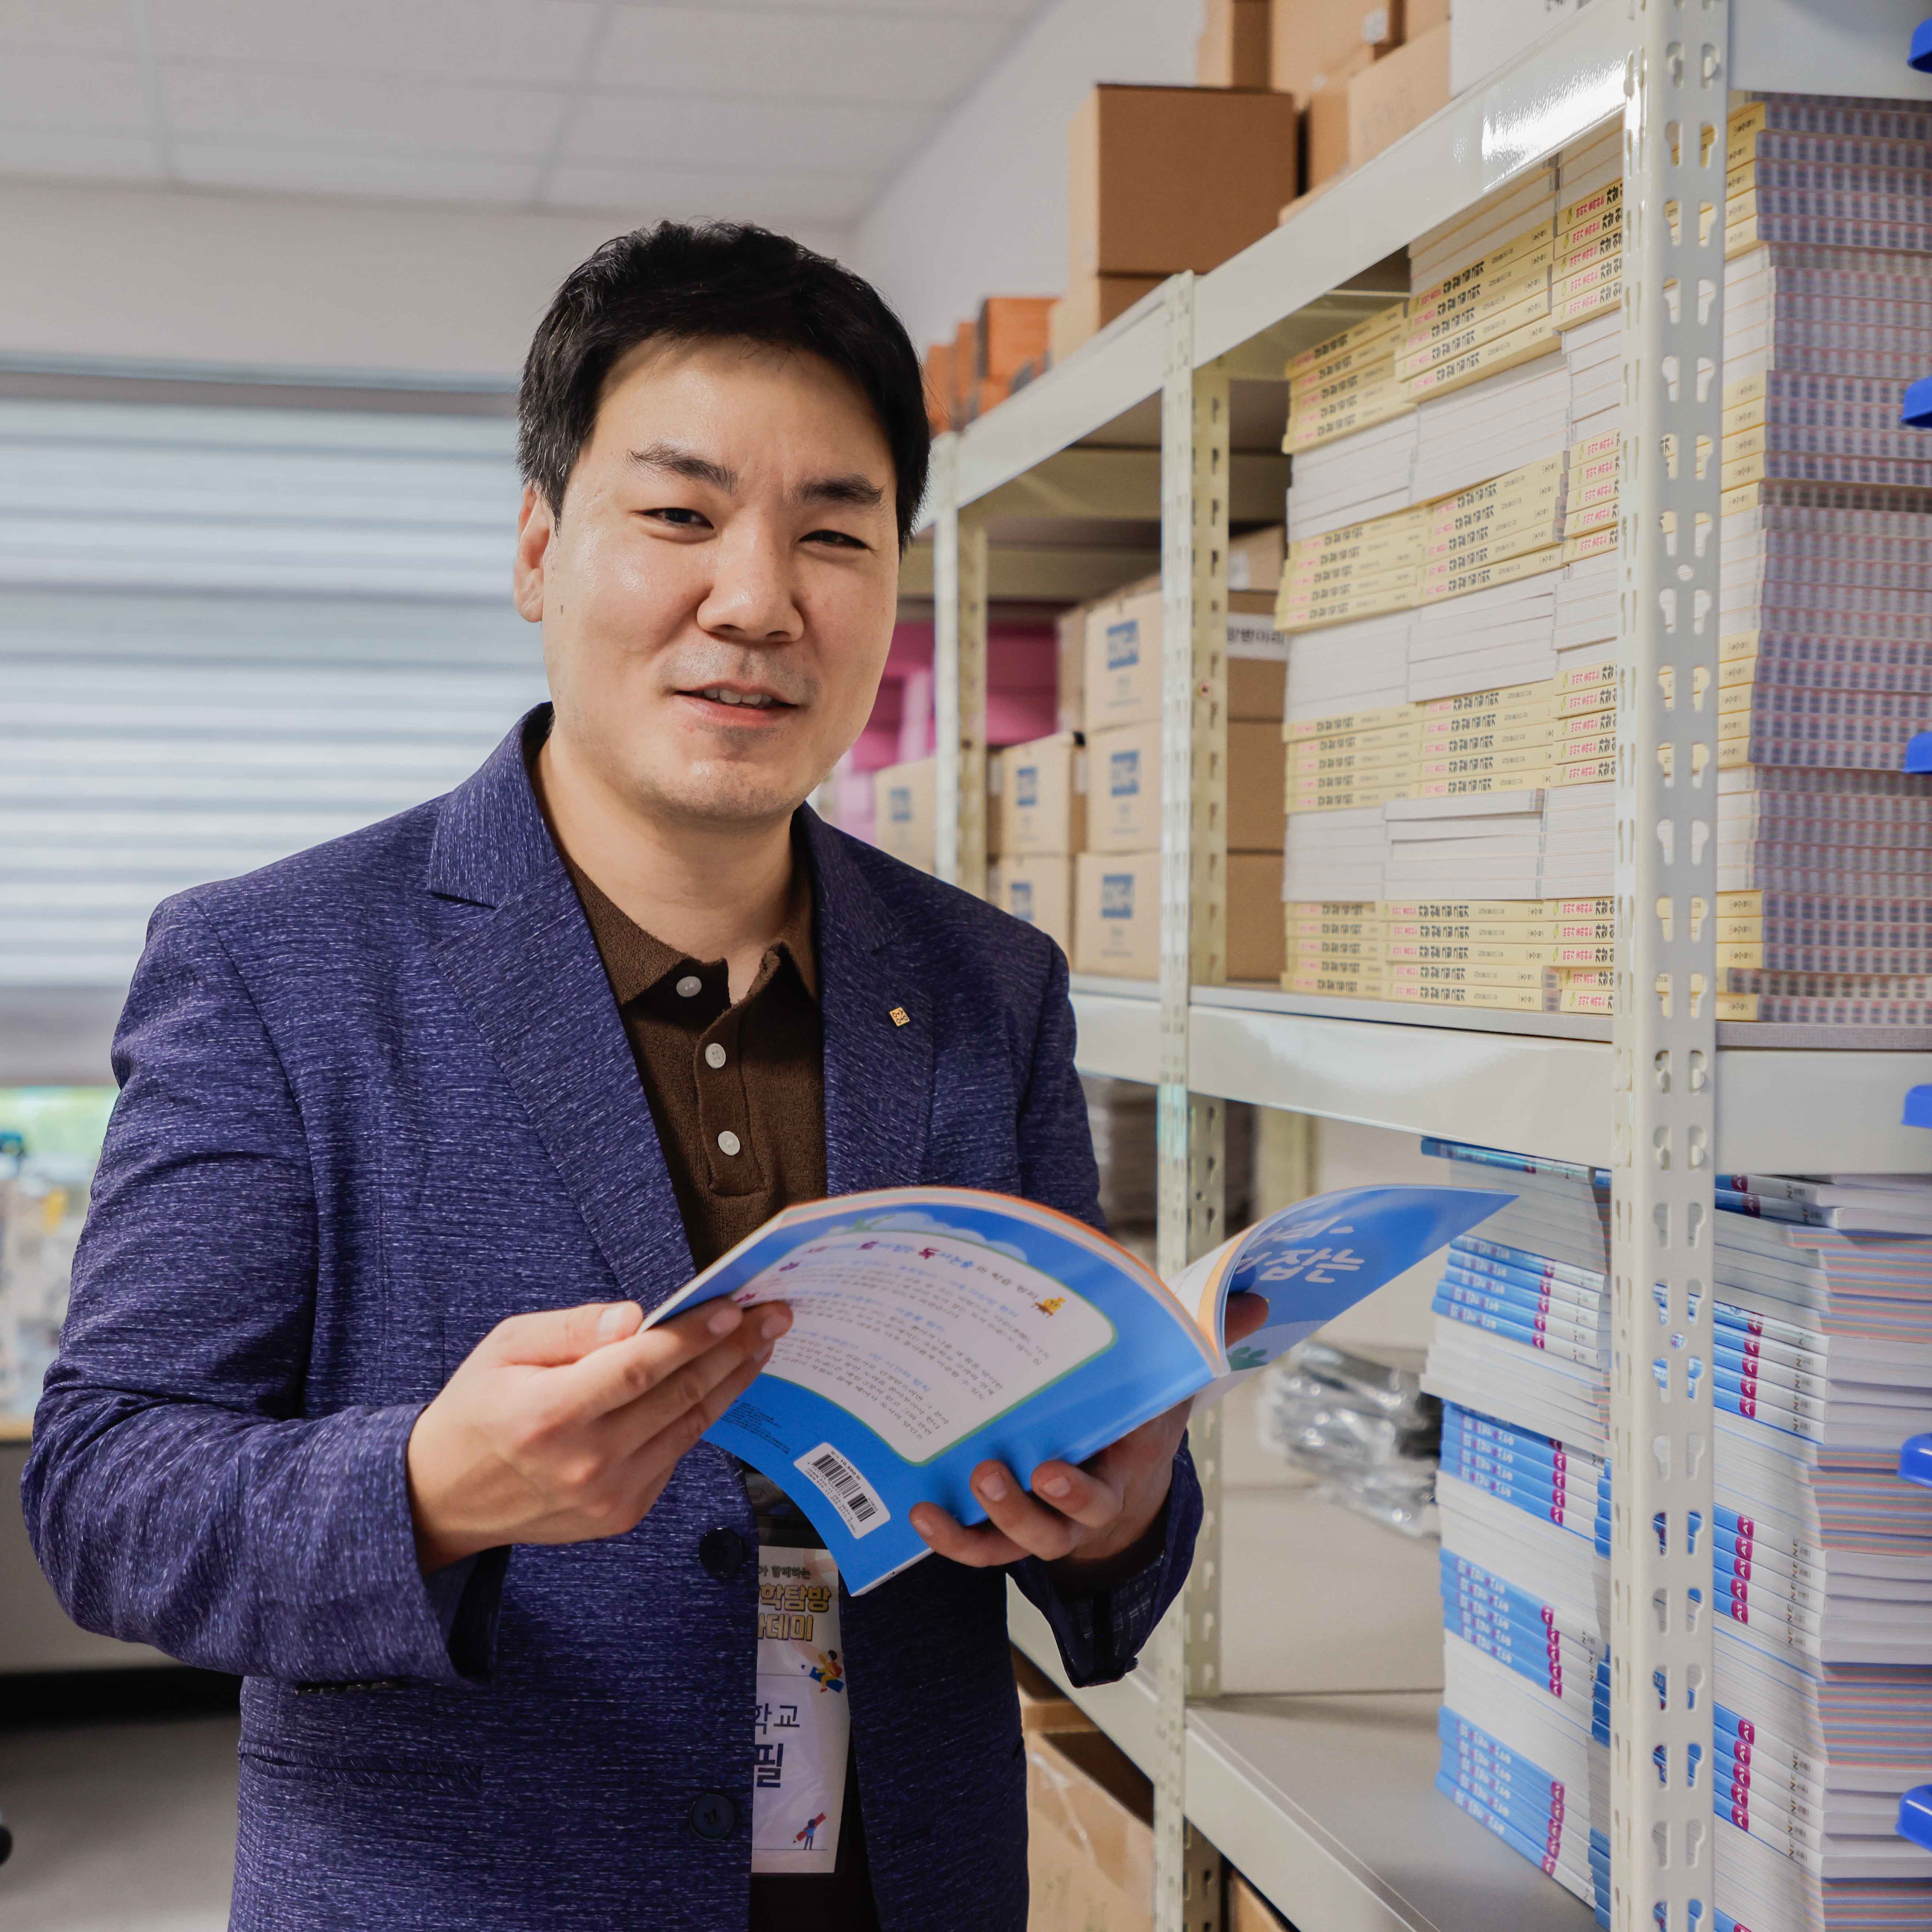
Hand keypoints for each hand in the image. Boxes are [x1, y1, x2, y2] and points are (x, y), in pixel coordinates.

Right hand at [405, 1297, 790, 1572]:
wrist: (447, 1496)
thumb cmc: (479, 1408)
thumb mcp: (506, 1347)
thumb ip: (574, 1329)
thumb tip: (638, 1318)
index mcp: (550, 1415)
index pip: (639, 1368)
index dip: (692, 1336)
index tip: (734, 1308)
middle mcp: (584, 1463)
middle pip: (679, 1396)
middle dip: (734, 1349)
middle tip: (773, 1314)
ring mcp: (608, 1495)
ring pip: (690, 1427)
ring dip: (732, 1381)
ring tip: (760, 1343)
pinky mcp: (622, 1514)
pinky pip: (675, 1455)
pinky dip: (700, 1416)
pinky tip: (720, 1382)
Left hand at [907, 1290, 1269, 1588]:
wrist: (1123, 1461)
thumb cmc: (1142, 1411)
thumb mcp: (1172, 1377)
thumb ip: (1209, 1339)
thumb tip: (1256, 1299)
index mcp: (1117, 1474)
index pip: (1100, 1495)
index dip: (1075, 1492)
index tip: (1049, 1470)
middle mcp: (1078, 1510)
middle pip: (1052, 1528)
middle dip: (1021, 1507)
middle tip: (994, 1471)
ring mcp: (1041, 1520)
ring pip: (1013, 1543)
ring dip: (984, 1521)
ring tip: (960, 1483)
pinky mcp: (1006, 1525)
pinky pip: (979, 1546)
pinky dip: (950, 1538)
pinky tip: (919, 1513)